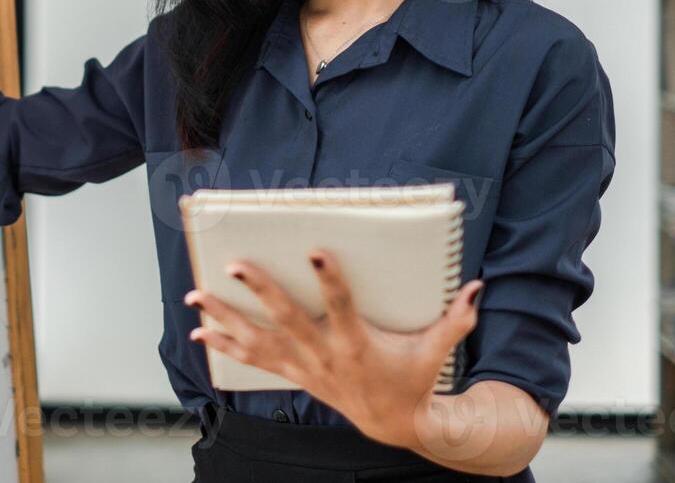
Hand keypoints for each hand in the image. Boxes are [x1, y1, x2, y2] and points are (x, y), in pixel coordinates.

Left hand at [182, 249, 482, 451]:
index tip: (317, 251)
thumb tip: (477, 287)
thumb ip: (456, 320)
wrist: (393, 423)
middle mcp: (324, 355)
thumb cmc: (412, 379)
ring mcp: (304, 367)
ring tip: (196, 297)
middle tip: (234, 265)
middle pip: (287, 320)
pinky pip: (252, 360)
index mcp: (357, 344)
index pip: (341, 307)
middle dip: (260, 292)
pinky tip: (199, 330)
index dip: (331, 281)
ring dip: (224, 319)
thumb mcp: (435, 352)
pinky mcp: (293, 374)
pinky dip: (225, 344)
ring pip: (257, 340)